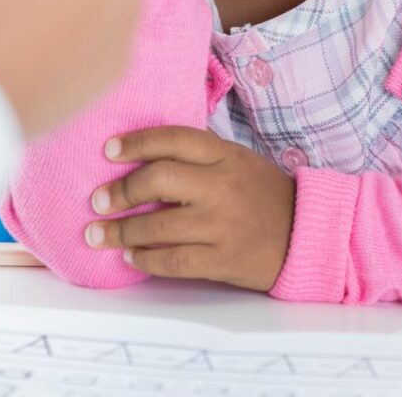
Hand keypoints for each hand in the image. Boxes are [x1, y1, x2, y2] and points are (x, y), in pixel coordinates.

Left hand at [83, 126, 295, 291]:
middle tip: (97, 200)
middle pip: (159, 180)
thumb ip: (195, 156)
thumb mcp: (235, 159)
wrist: (304, 233)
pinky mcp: (223, 261)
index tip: (108, 150)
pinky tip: (130, 256)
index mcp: (224, 155)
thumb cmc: (261, 192)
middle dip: (121, 190)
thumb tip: (140, 158)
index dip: (136, 143)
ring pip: (159, 227)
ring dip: (121, 231)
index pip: (172, 140)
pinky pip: (174, 262)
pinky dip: (145, 260)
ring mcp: (222, 225)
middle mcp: (221, 186)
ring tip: (99, 233)